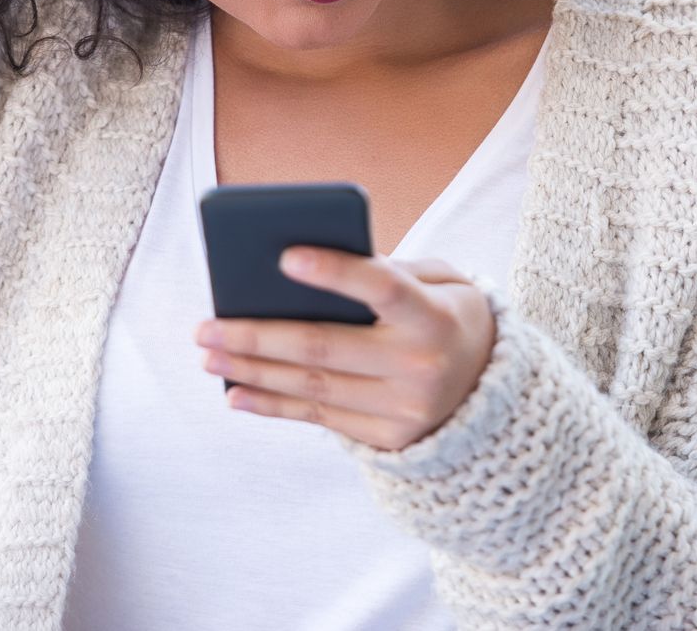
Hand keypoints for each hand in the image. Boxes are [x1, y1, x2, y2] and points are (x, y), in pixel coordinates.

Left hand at [192, 247, 496, 452]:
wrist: (490, 390)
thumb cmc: (447, 315)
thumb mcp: (440, 281)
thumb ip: (388, 269)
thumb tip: (308, 273)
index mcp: (435, 317)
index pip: (382, 287)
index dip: (336, 272)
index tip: (284, 256)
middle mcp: (419, 367)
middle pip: (325, 346)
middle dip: (258, 335)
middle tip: (206, 326)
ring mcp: (403, 410)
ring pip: (313, 386)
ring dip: (252, 370)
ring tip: (209, 355)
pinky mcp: (387, 439)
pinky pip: (319, 417)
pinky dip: (273, 405)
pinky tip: (236, 392)